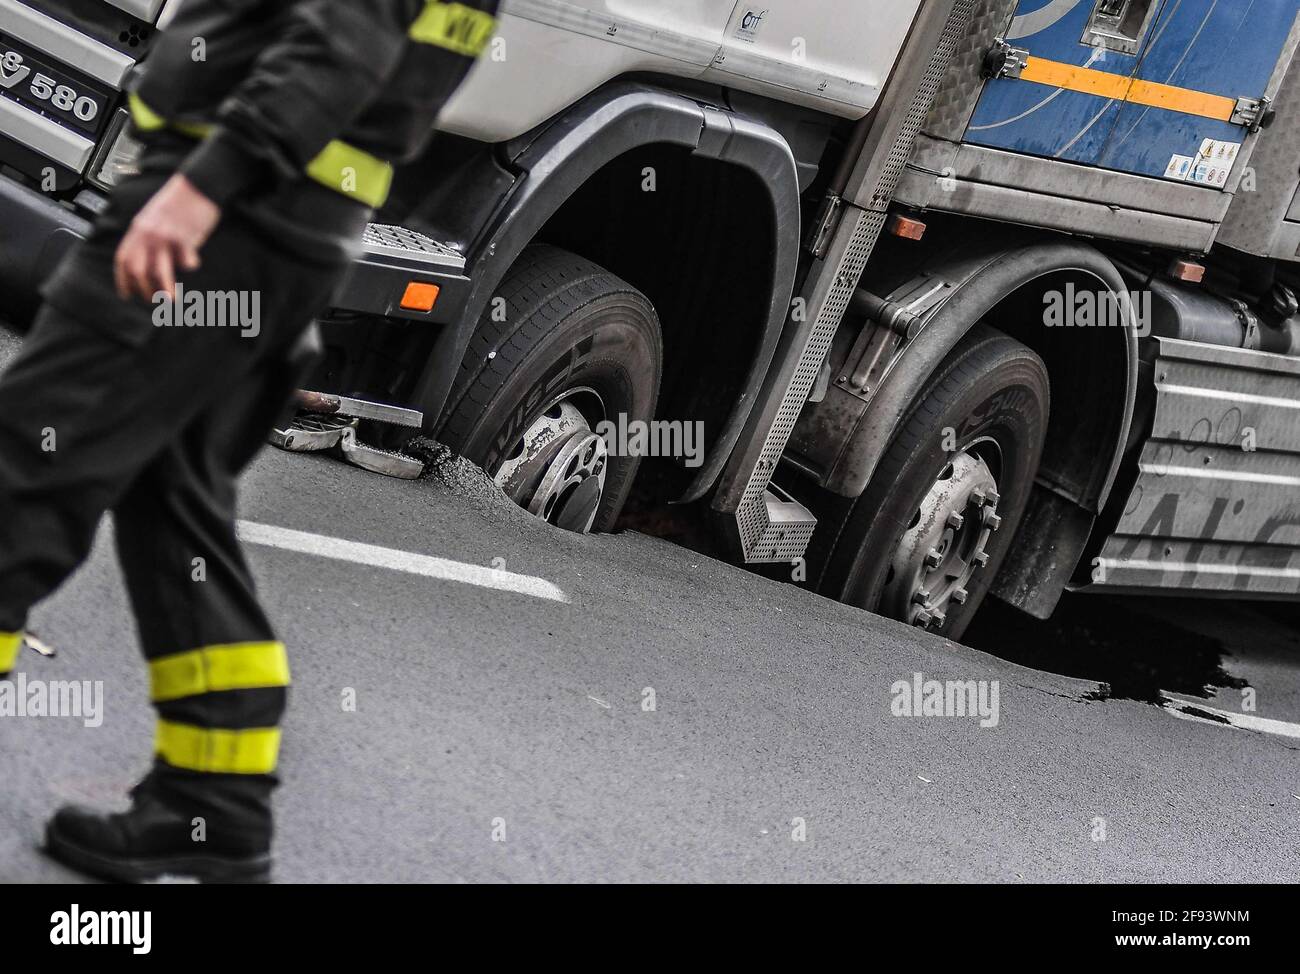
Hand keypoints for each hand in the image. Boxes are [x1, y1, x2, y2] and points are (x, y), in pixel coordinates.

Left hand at [113, 173, 220, 301]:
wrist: (198, 184)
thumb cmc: (179, 200)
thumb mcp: (153, 216)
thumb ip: (146, 234)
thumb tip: (144, 256)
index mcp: (138, 229)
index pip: (123, 260)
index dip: (123, 280)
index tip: (127, 294)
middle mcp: (148, 234)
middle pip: (138, 270)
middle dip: (143, 290)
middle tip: (153, 300)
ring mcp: (166, 236)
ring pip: (158, 271)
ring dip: (163, 290)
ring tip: (171, 300)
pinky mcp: (185, 237)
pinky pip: (185, 261)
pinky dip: (189, 266)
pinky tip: (193, 264)